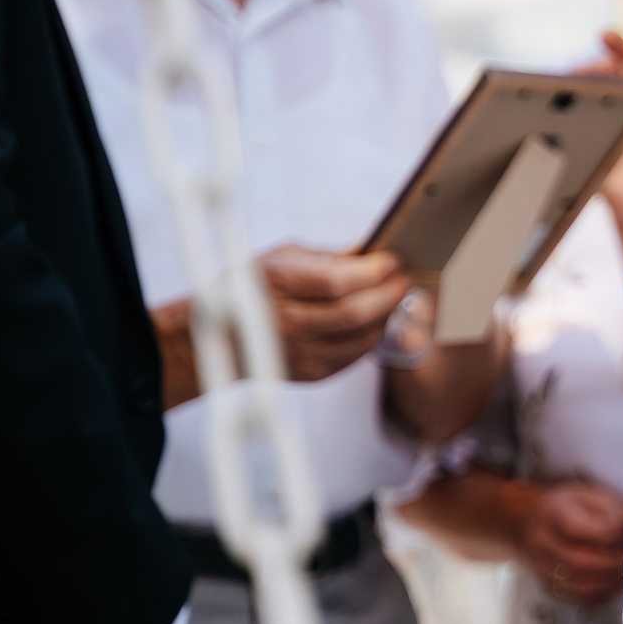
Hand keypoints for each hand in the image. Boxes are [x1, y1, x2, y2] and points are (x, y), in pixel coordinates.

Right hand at [260, 244, 410, 382]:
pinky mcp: (311, 373)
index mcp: (276, 286)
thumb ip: (327, 256)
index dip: (373, 271)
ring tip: (391, 297)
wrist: (221, 335)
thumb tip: (368, 250)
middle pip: (356, 312)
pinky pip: (356, 356)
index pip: (337, 282)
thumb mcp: (281, 258)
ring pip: (362, 338)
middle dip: (389, 292)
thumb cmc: (252, 288)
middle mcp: (286, 323)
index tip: (391, 260)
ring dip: (386, 315)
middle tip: (401, 278)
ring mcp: (300, 353)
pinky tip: (374, 319)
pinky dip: (372, 335)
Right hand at [516, 481, 622, 607]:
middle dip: (612, 562)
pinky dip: (601, 593)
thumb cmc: (574, 507)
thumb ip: (612, 511)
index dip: (607, 536)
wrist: (539, 520)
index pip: (575, 530)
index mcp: (553, 512)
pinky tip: (614, 582)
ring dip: (608, 580)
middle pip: (577, 561)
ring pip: (577, 584)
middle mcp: (541, 541)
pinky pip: (577, 597)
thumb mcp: (592, 496)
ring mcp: (541, 566)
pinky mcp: (548, 586)